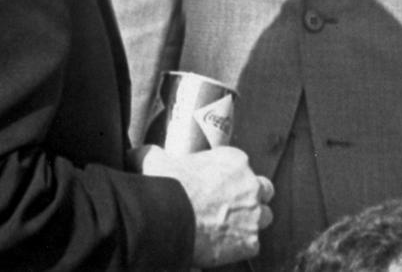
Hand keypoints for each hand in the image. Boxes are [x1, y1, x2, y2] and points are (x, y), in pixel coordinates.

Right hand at [137, 144, 273, 266]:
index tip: (217, 188)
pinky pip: (252, 244)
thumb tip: (137, 154)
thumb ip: (152, 153)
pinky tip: (223, 248)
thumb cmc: (165, 186)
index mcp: (234, 160)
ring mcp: (254, 214)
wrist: (170, 219)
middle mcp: (251, 184)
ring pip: (264, 217)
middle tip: (231, 208)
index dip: (230, 178)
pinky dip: (240, 247)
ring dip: (251, 222)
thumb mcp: (154, 159)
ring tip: (229, 229)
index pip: (243, 167)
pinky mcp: (250, 241)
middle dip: (251, 197)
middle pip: (262, 190)